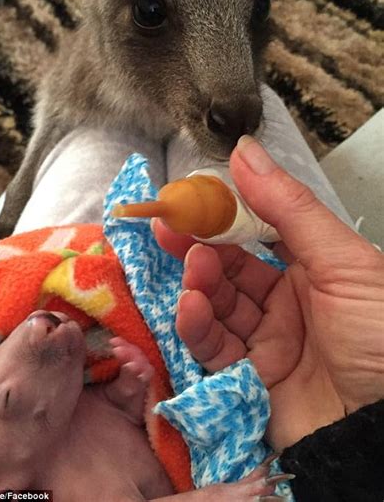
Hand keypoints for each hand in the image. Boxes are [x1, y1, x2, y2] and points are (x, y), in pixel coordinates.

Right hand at [154, 136, 383, 450]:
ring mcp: (266, 341)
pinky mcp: (246, 379)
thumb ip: (288, 207)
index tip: (191, 196)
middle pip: (230, 267)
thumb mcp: (341, 261)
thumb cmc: (379, 334)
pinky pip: (212, 347)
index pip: (257, 232)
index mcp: (313, 267)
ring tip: (194, 268)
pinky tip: (191, 305)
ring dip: (198, 283)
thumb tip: (244, 150)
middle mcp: (286, 302)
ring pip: (216, 304)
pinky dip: (195, 325)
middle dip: (199, 245)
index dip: (224, 214)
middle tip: (168, 225)